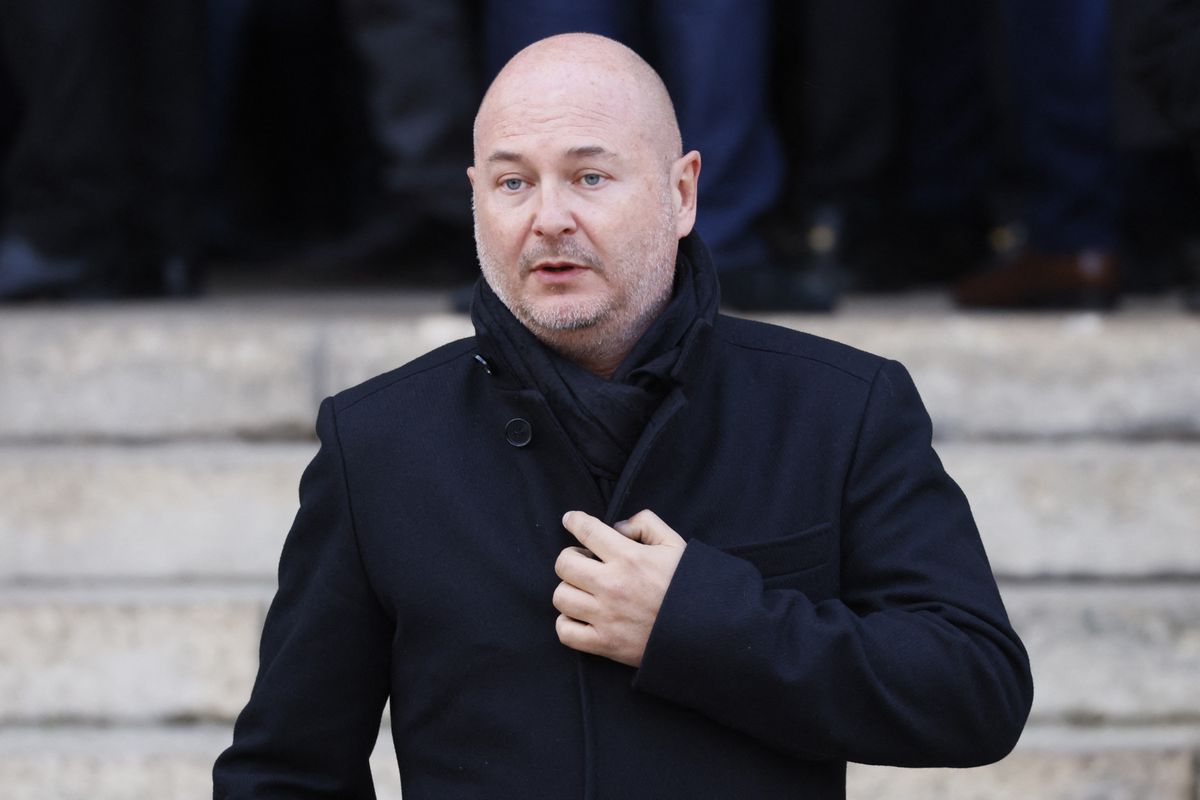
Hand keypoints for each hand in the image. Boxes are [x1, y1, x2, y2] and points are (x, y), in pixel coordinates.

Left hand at [553, 509, 686, 667]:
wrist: (705, 631)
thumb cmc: (689, 585)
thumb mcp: (674, 544)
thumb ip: (646, 524)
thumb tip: (617, 527)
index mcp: (630, 557)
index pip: (586, 530)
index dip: (574, 521)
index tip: (570, 519)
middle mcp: (612, 585)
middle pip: (564, 563)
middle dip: (571, 557)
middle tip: (585, 562)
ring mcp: (606, 616)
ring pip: (561, 596)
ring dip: (570, 589)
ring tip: (584, 590)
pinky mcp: (604, 644)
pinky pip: (565, 631)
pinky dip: (568, 623)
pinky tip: (581, 616)